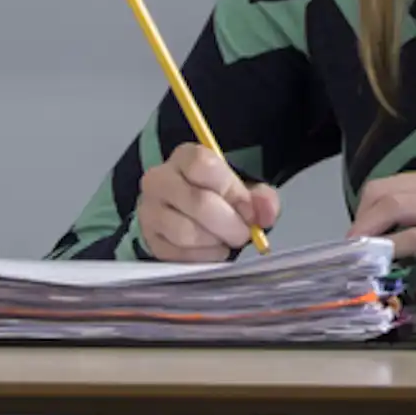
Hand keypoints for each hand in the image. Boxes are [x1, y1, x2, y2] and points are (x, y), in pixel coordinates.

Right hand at [137, 143, 280, 262]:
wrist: (188, 213)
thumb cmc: (218, 196)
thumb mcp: (243, 189)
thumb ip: (260, 197)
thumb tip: (266, 212)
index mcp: (185, 157)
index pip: (204, 165)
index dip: (232, 191)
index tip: (250, 211)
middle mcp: (159, 180)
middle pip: (198, 201)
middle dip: (229, 224)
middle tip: (243, 234)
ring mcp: (149, 211)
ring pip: (185, 232)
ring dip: (215, 242)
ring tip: (226, 241)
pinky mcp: (149, 240)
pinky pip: (177, 254)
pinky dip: (202, 257)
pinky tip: (212, 251)